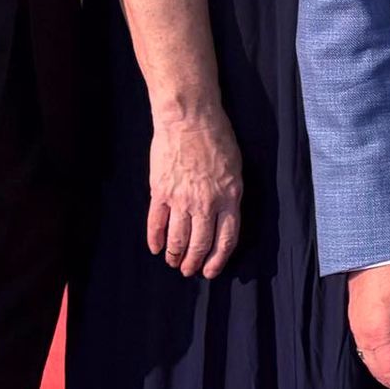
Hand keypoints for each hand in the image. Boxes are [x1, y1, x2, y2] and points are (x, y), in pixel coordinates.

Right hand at [146, 111, 242, 278]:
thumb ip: (230, 195)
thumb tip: (223, 216)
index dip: (218, 259)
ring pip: (177, 239)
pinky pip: (156, 223)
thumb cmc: (217, 137)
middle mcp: (206, 203)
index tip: (211, 270)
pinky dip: (154, 239)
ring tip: (173, 262)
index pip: (226, 239)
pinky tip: (155, 248)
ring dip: (174, 255)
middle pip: (200, 244)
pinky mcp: (160, 191)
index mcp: (229, 198)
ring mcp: (181, 199)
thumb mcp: (235, 168)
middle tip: (189, 270)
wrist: (189, 118)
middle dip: (194, 263)